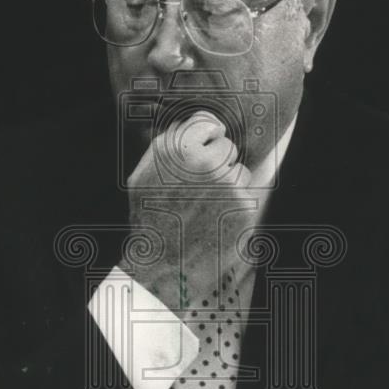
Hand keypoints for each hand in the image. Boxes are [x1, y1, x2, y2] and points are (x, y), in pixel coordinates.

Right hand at [120, 111, 259, 313]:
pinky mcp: (244, 205)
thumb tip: (191, 122)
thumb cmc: (150, 219)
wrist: (164, 266)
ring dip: (229, 184)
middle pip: (227, 146)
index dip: (206, 137)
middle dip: (217, 163)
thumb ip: (165, 144)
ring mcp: (226, 183)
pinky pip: (246, 193)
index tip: (203, 150)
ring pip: (240, 170)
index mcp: (176, 149)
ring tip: (206, 207)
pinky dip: (236, 205)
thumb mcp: (142, 175)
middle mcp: (203, 161)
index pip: (208, 122)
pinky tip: (217, 220)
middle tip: (198, 189)